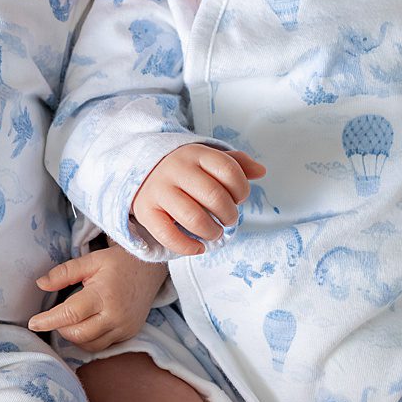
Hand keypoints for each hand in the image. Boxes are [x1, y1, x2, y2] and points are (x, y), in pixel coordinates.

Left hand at [28, 245, 169, 350]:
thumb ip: (64, 273)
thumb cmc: (119, 262)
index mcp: (104, 294)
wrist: (152, 268)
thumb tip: (40, 284)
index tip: (33, 323)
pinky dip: (89, 338)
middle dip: (61, 328)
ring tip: (71, 319)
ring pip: (90, 345)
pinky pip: (103, 345)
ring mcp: (124, 328)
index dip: (49, 320)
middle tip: (56, 315)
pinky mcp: (129, 334)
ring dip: (74, 336)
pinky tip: (86, 324)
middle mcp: (116, 315)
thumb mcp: (91, 260)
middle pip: (78, 334)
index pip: (70, 314)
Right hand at [130, 145, 266, 256]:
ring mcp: (159, 190)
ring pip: (193, 217)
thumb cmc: (185, 171)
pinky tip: (198, 248)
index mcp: (195, 154)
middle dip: (229, 214)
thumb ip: (236, 163)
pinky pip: (168, 235)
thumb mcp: (208, 160)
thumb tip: (261, 171)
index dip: (241, 188)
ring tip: (215, 233)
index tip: (239, 197)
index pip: (228, 170)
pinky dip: (187, 247)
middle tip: (229, 219)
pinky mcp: (145, 211)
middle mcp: (175, 169)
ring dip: (212, 232)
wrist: (140, 172)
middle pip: (213, 195)